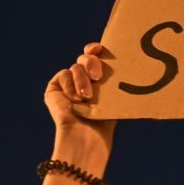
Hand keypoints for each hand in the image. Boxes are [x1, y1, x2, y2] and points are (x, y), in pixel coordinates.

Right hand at [45, 43, 115, 168]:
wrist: (86, 136)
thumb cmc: (105, 120)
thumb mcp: (113, 94)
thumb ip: (114, 77)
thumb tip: (129, 59)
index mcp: (99, 81)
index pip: (96, 57)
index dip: (96, 49)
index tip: (100, 48)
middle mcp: (83, 80)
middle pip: (86, 58)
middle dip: (91, 62)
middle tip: (97, 76)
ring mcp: (68, 84)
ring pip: (76, 66)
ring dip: (82, 80)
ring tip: (87, 97)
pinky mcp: (54, 89)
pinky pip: (63, 74)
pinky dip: (69, 85)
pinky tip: (75, 99)